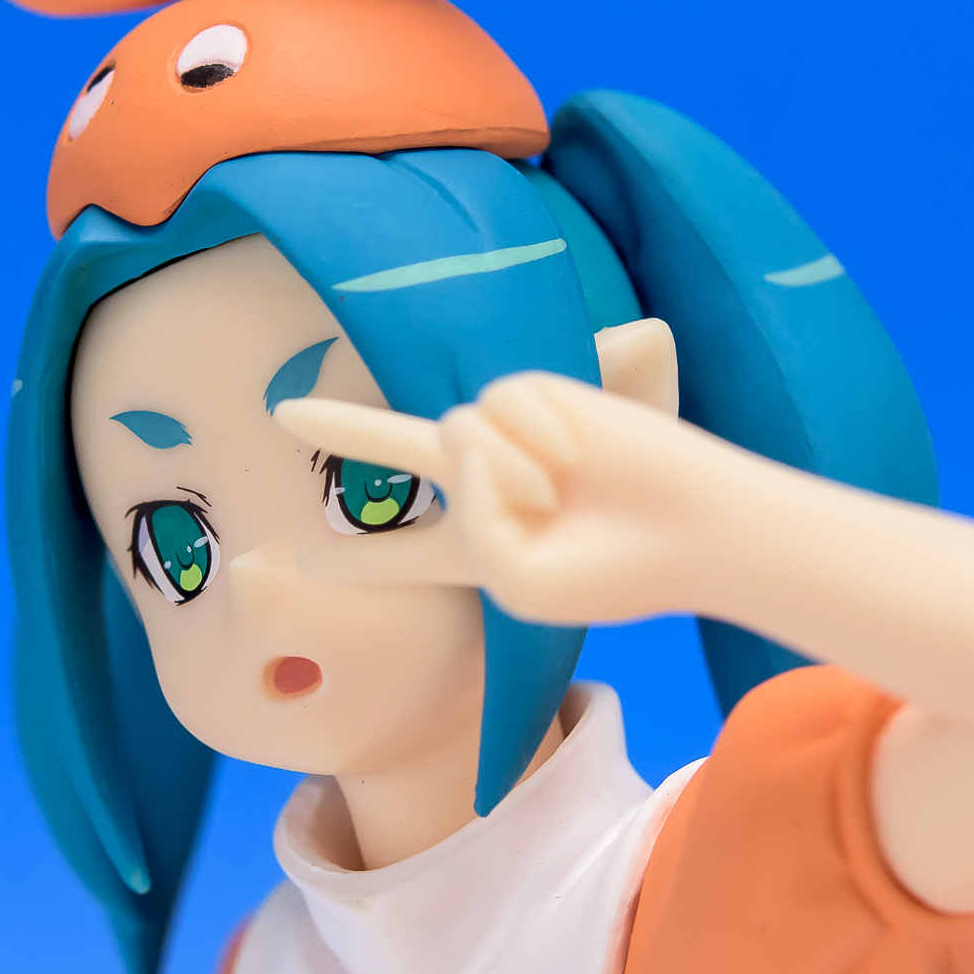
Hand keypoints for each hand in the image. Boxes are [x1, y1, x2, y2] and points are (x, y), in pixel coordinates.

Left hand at [275, 373, 725, 624]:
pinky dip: (530, 435)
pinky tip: (575, 456)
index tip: (303, 562)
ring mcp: (510, 440)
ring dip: (502, 470)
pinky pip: (494, 404)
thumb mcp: (513, 579)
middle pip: (396, 452)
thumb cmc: (610, 570)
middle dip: (343, 427)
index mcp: (477, 551)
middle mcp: (486, 488)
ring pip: (451, 435)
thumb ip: (466, 525)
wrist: (692, 526)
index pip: (403, 556)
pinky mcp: (537, 395)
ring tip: (559, 491)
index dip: (355, 563)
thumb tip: (465, 441)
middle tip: (281, 412)